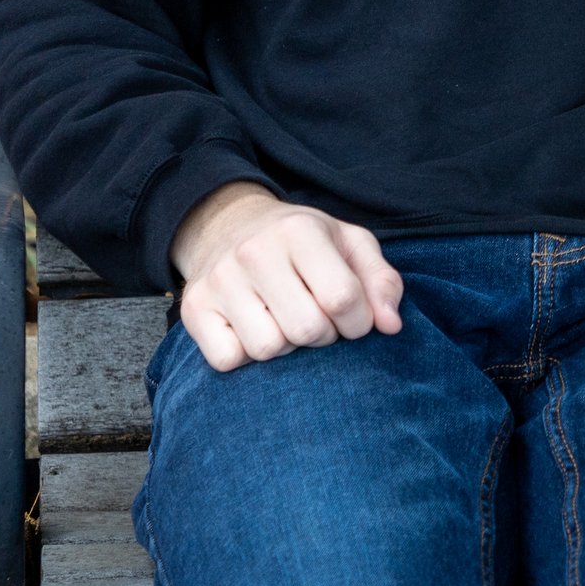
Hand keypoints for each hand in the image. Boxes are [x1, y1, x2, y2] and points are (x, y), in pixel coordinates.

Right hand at [168, 180, 404, 371]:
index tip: (355, 319)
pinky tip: (255, 329)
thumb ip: (381, 281)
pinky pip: (228, 360)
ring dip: (287, 347)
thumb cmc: (303, 243)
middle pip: (307, 329)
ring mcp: (219, 281)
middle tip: (319, 320)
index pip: (342, 298)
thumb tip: (391, 325)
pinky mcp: (194, 309)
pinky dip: (247, 356)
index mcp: (300, 232)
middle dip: (324, 336)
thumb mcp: (349, 244)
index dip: (359, 321)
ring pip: (268, 349)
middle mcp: (254, 252)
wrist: (229, 225)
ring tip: (286, 321)